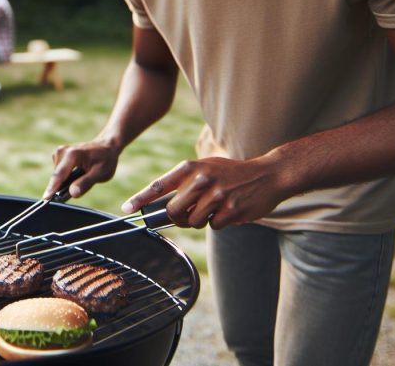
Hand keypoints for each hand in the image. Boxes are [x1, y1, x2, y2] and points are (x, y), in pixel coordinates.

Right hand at [44, 140, 120, 199]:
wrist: (106, 147)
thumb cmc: (105, 159)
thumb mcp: (101, 173)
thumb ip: (86, 183)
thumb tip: (73, 193)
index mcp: (73, 154)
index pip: (60, 174)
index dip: (52, 188)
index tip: (46, 199)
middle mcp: (63, 151)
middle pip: (57, 176)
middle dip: (62, 188)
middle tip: (75, 190)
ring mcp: (59, 152)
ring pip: (57, 176)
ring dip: (65, 182)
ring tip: (82, 177)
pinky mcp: (58, 155)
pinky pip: (58, 173)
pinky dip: (65, 178)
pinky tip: (77, 175)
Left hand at [122, 155, 289, 228]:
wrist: (268, 174)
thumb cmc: (232, 174)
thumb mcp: (206, 168)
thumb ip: (185, 184)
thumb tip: (163, 209)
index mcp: (191, 168)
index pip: (159, 186)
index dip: (141, 199)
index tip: (126, 208)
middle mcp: (201, 180)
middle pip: (173, 212)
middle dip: (178, 218)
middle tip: (190, 214)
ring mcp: (216, 195)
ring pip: (193, 222)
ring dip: (202, 220)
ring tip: (216, 206)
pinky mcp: (230, 210)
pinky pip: (214, 226)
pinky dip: (220, 222)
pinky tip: (230, 209)